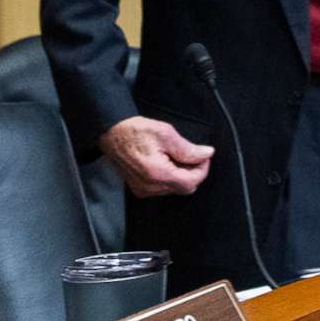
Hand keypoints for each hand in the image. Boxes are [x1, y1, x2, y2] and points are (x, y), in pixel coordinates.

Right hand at [100, 114, 214, 196]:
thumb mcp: (165, 133)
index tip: (204, 156)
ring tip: (177, 156)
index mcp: (157, 174)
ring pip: (174, 189)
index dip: (202, 169)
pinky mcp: (139, 188)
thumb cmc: (135, 131)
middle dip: (193, 172)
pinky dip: (171, 177)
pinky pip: (163, 188)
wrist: (113, 133)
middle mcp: (150, 186)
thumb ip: (188, 148)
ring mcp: (143, 190)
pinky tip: (167, 162)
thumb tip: (206, 154)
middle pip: (184, 188)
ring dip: (182, 175)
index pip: (191, 182)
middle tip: (193, 154)